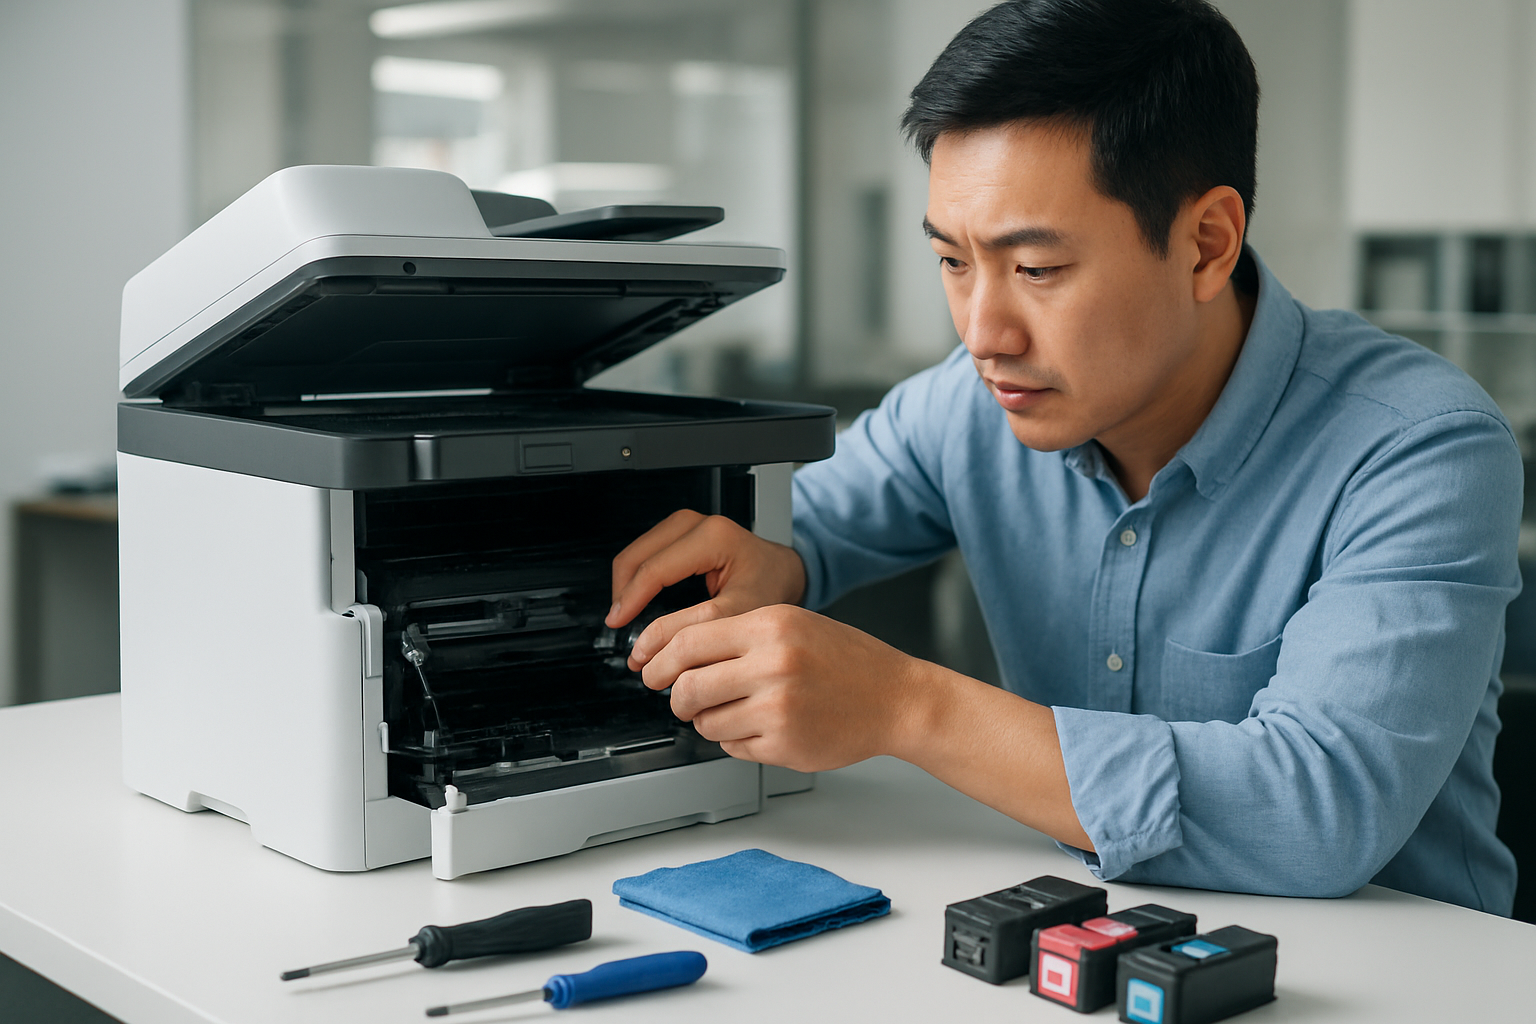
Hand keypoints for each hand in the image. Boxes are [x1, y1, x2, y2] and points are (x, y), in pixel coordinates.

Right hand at [607, 510, 806, 670]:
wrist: (787, 573)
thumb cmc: (772, 586)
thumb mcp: (739, 612)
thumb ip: (696, 626)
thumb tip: (652, 643)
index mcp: (713, 537)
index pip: (655, 569)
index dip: (630, 600)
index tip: (618, 624)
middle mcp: (698, 524)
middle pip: (638, 554)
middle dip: (623, 591)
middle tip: (618, 624)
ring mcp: (689, 525)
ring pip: (638, 550)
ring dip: (627, 583)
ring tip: (626, 616)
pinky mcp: (684, 533)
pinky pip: (648, 551)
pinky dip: (638, 576)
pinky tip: (637, 601)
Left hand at [641, 603, 921, 771]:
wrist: (897, 698)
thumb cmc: (847, 660)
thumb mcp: (794, 624)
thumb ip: (739, 636)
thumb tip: (679, 656)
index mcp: (771, 626)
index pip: (688, 642)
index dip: (660, 661)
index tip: (652, 671)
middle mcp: (772, 665)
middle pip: (687, 688)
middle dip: (678, 698)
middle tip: (685, 699)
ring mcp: (778, 709)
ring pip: (706, 723)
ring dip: (709, 721)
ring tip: (737, 710)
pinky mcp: (784, 745)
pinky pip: (733, 747)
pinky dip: (738, 740)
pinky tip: (764, 726)